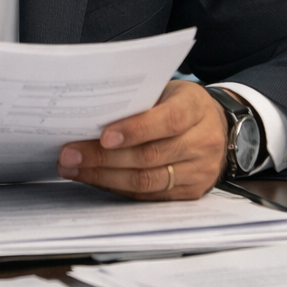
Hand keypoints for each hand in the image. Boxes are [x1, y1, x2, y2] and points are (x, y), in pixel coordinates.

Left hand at [55, 80, 226, 199]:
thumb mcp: (166, 91)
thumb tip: (90, 117)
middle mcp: (203, 141)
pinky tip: (95, 179)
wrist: (217, 127)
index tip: (103, 136)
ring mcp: (200, 170)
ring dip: (104, 177)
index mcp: (195, 107)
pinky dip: (118, 187)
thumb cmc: (180, 104)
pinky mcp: (192, 192)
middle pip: (150, 155)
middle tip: (69, 155)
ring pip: (147, 180)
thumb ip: (139, 103)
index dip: (135, 130)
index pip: (168, 120)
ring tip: (74, 169)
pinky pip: (149, 195)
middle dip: (103, 157)